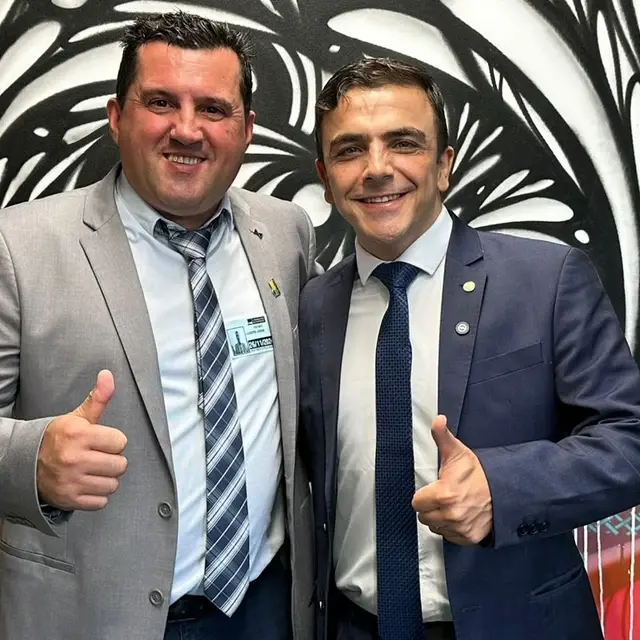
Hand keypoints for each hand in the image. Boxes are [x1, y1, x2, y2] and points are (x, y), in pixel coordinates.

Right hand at [36, 370, 127, 510]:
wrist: (26, 463)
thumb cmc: (59, 438)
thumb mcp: (78, 417)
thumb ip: (98, 398)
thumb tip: (108, 374)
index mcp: (79, 435)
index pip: (120, 442)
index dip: (114, 441)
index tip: (102, 441)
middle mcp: (75, 459)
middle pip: (120, 465)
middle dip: (113, 460)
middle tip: (98, 456)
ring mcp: (71, 481)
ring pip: (113, 484)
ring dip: (107, 478)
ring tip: (93, 470)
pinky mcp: (69, 500)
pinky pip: (102, 501)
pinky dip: (98, 495)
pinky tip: (87, 483)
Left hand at [411, 415, 491, 545]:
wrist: (504, 489)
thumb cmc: (477, 472)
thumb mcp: (457, 452)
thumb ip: (441, 436)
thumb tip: (437, 419)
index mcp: (443, 494)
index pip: (416, 503)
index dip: (423, 495)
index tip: (433, 489)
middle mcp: (451, 515)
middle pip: (424, 516)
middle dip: (430, 506)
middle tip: (443, 496)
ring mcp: (460, 528)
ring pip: (436, 527)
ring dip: (440, 518)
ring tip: (452, 505)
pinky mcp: (469, 538)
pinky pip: (449, 536)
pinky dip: (452, 528)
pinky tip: (460, 515)